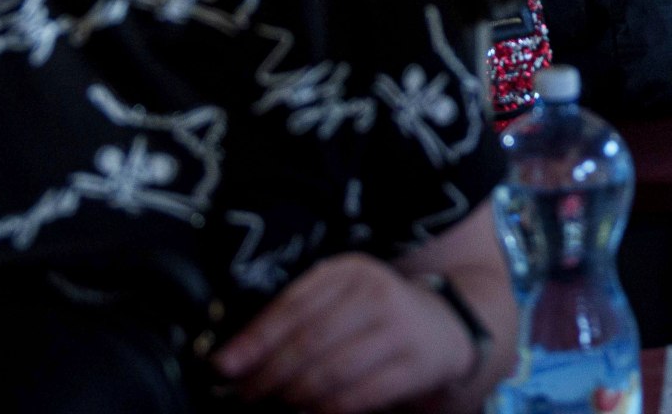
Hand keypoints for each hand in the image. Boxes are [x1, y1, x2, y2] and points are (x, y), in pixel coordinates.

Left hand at [215, 254, 472, 413]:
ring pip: (331, 371)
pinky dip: (328, 409)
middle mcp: (375, 293)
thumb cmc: (377, 314)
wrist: (447, 324)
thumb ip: (296, 318)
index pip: (291, 306)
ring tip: (275, 406)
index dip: (254, 340)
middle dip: (268, 376)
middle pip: (308, 342)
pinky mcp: (415, 364)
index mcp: (348, 271)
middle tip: (246, 395)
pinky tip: (309, 413)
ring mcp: (398, 328)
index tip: (223, 367)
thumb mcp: (341, 298)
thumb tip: (237, 358)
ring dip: (294, 396)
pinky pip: (360, 395)